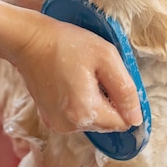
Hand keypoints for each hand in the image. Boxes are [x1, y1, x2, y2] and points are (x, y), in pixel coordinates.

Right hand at [12, 14, 142, 132]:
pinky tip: (72, 82)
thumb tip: (137, 118)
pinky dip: (80, 103)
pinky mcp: (49, 118)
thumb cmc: (67, 44)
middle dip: (109, 101)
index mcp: (86, 113)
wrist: (30, 40)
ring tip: (82, 76)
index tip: (113, 78)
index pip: (123, 123)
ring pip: (93, 120)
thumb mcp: (106, 57)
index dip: (124, 101)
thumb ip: (126, 90)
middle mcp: (70, 126)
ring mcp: (57, 124)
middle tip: (96, 73)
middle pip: (108, 123)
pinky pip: (77, 116)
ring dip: (95, 102)